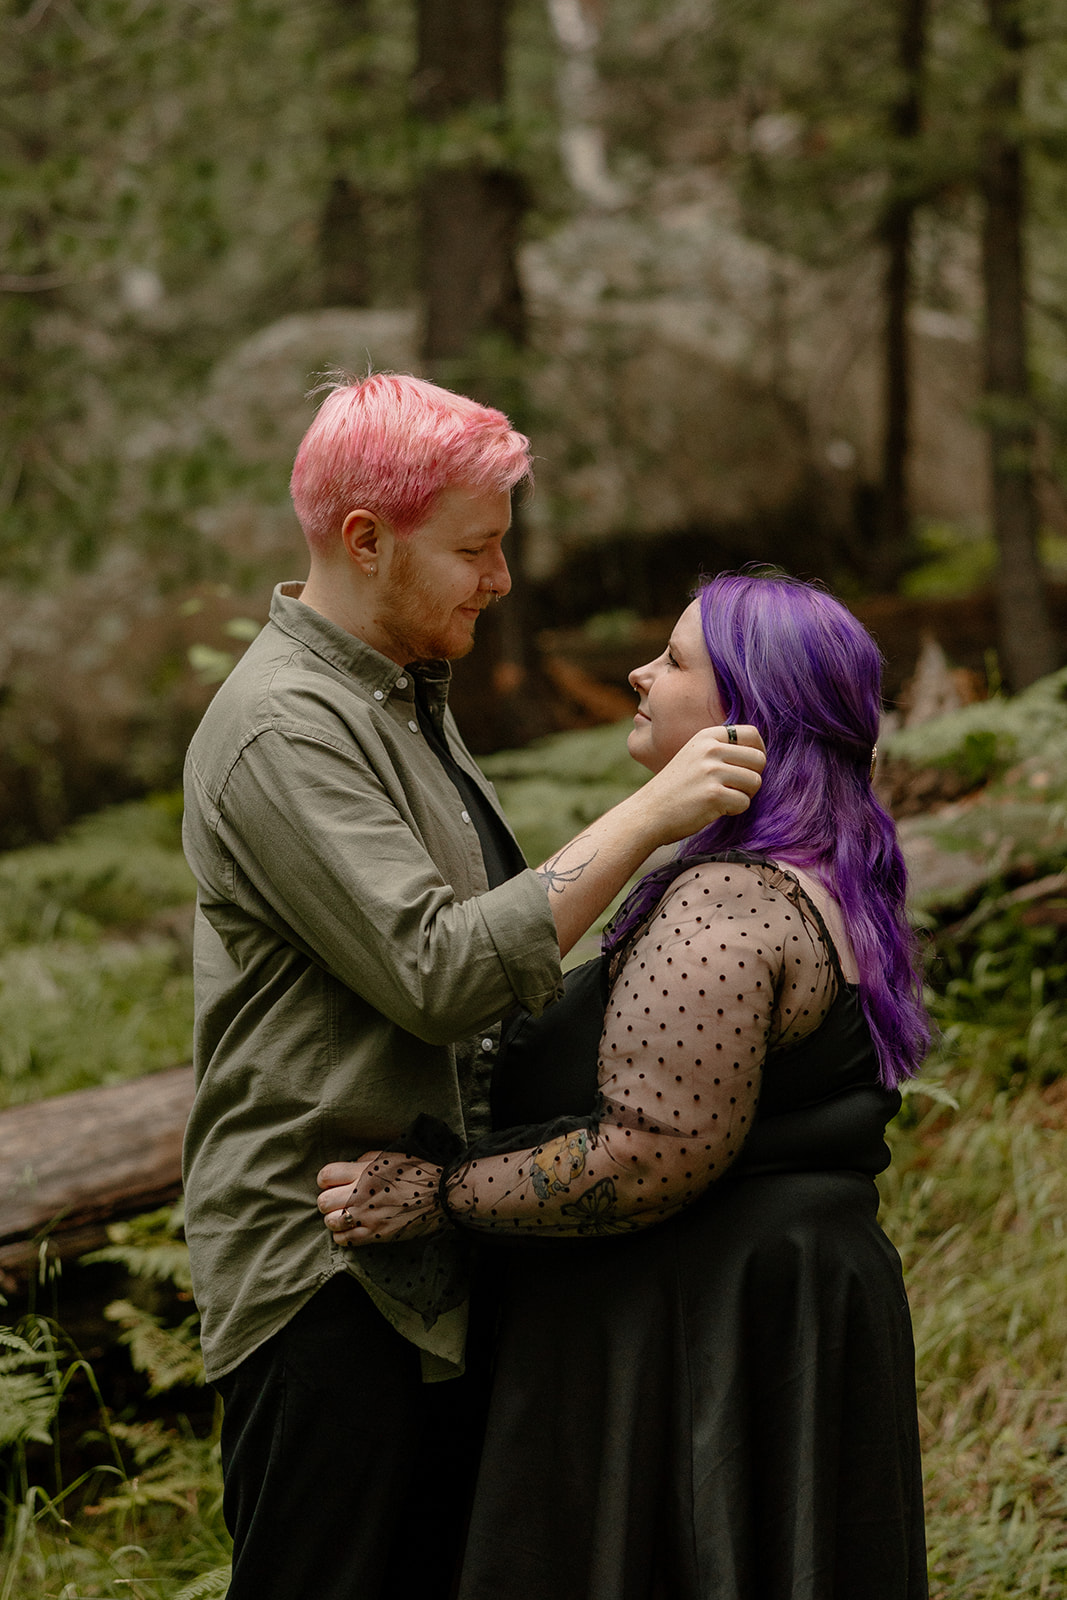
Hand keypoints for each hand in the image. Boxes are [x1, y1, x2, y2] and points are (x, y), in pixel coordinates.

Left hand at [317, 1154, 445, 1245]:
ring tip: (346, 1216)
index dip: (326, 1180)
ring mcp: (367, 1217)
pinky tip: (352, 1229)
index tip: (332, 1182)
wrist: (444, 1194)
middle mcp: (361, 1195)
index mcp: (364, 1171)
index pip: (325, 1176)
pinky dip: (343, 1236)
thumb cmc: (420, 1171)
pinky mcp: (376, 1235)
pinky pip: (345, 1240)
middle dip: (328, 1200)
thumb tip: (350, 1166)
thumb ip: (366, 1160)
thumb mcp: (391, 1155)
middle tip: (338, 1200)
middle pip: (323, 1202)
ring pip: (330, 1223)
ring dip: (335, 1219)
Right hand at [638, 724, 764, 844]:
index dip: (758, 751)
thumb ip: (722, 750)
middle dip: (752, 777)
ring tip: (723, 799)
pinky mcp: (714, 795)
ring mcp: (712, 772)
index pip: (752, 734)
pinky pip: (744, 802)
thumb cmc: (676, 788)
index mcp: (707, 736)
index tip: (749, 767)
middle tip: (735, 788)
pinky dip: (734, 810)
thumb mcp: (695, 756)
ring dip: (744, 795)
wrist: (649, 811)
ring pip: (755, 782)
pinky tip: (715, 809)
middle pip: (759, 759)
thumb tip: (760, 753)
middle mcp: (710, 750)